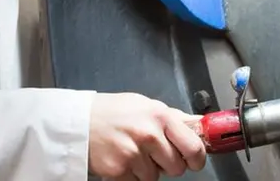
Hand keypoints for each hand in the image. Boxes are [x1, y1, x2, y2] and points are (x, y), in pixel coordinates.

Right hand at [88, 92, 206, 179]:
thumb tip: (200, 125)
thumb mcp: (147, 105)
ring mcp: (133, 154)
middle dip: (168, 164)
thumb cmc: (114, 112)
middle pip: (176, 167)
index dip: (197, 158)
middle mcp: (149, 134)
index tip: (194, 161)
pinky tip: (122, 159)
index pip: (193, 146)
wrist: (79, 122)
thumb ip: (174, 118)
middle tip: (153, 152)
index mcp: (160, 116)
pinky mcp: (119, 170)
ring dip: (147, 169)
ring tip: (132, 151)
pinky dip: (131, 175)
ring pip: (155, 177)